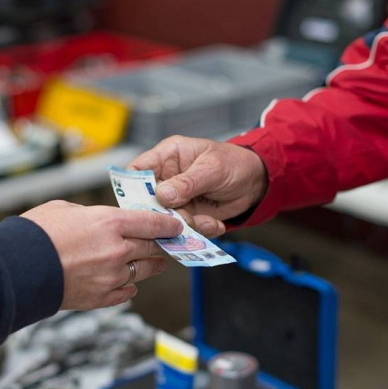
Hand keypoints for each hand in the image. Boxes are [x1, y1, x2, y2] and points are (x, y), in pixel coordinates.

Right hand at [21, 200, 182, 310]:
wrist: (18, 267)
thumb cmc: (36, 234)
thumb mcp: (66, 208)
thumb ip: (92, 215)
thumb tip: (101, 221)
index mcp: (110, 222)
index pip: (153, 223)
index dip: (168, 225)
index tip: (175, 226)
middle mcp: (117, 250)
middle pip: (152, 248)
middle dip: (160, 245)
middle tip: (166, 244)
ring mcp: (111, 276)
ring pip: (143, 271)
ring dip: (149, 266)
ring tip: (154, 263)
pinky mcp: (101, 297)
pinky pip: (127, 292)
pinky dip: (128, 286)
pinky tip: (128, 283)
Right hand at [129, 135, 267, 237]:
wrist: (256, 183)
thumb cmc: (234, 163)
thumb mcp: (212, 169)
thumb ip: (187, 182)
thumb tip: (163, 194)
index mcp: (167, 157)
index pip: (137, 170)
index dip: (131, 187)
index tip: (137, 204)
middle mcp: (167, 179)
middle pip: (148, 201)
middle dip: (162, 214)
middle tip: (181, 219)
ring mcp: (176, 200)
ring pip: (166, 219)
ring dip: (185, 226)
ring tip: (207, 221)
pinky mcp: (187, 216)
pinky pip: (184, 229)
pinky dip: (200, 231)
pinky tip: (215, 223)